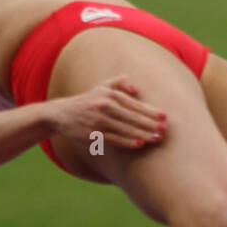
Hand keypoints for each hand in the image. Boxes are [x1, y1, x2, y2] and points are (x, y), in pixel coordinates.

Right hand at [46, 76, 166, 149]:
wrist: (62, 114)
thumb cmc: (87, 101)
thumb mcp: (102, 86)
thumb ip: (120, 82)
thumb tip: (136, 89)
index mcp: (110, 95)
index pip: (135, 104)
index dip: (151, 111)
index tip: (164, 117)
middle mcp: (105, 106)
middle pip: (133, 117)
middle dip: (150, 124)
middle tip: (164, 130)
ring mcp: (99, 121)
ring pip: (126, 129)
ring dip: (143, 134)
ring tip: (156, 139)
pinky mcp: (93, 134)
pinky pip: (115, 139)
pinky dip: (128, 141)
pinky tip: (139, 144)